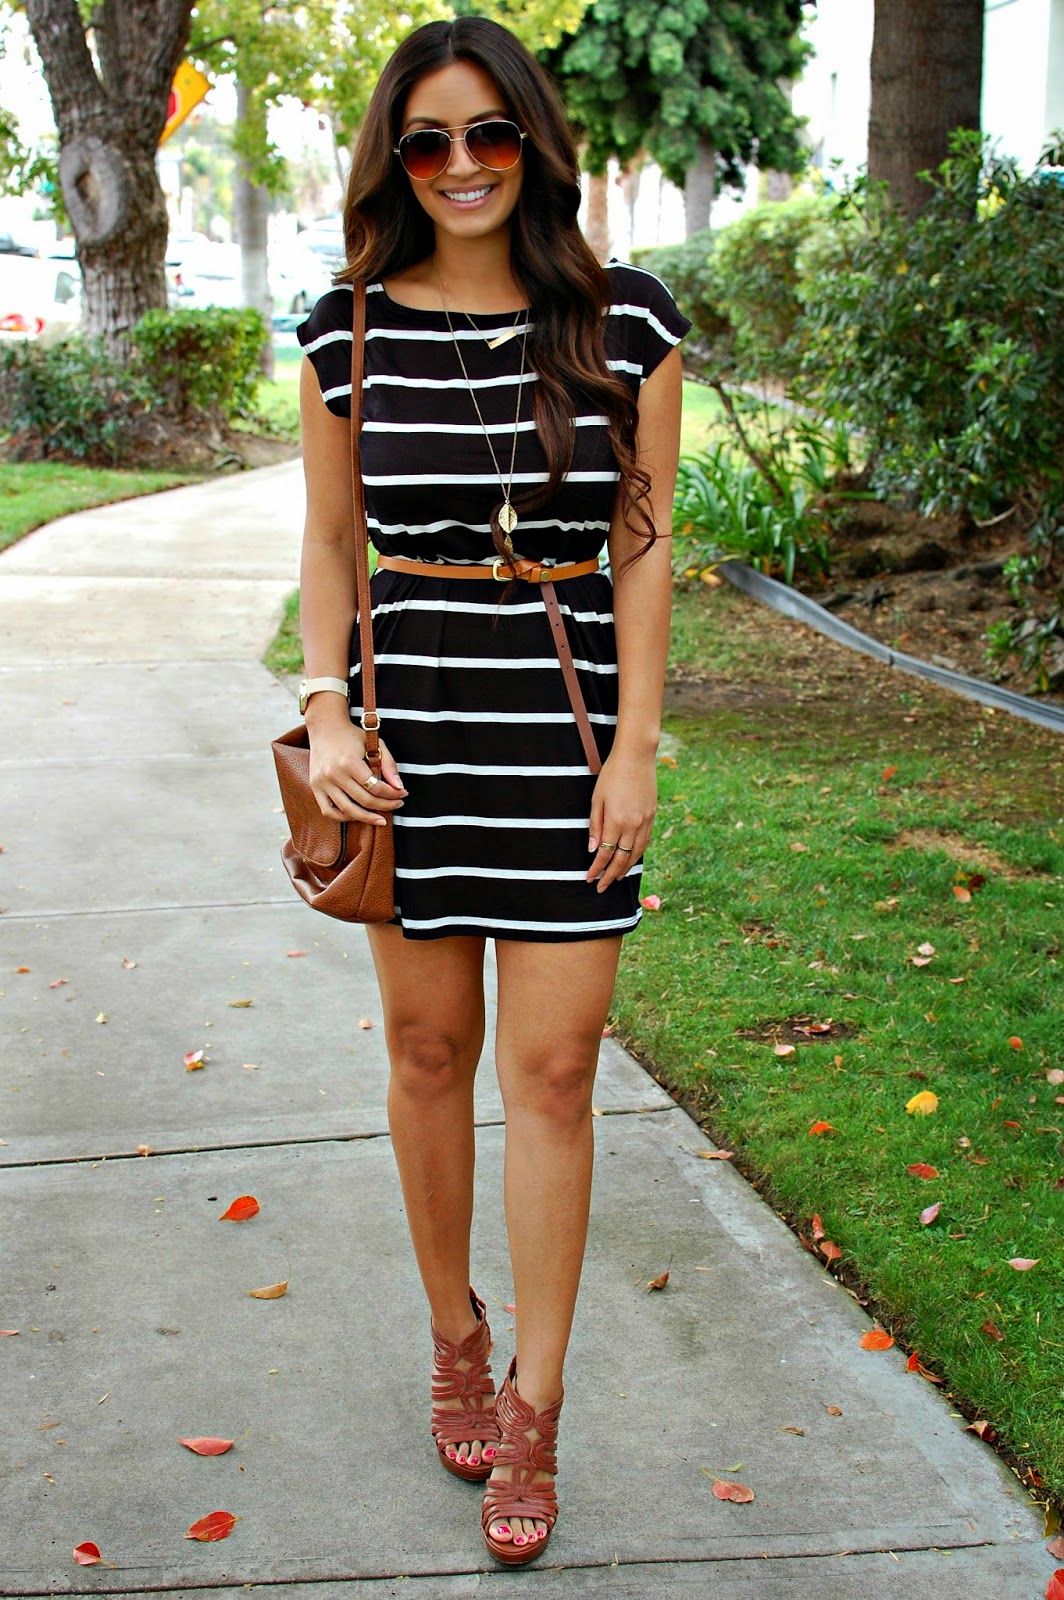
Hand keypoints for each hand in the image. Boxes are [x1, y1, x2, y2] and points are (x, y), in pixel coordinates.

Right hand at [306, 714, 406, 824]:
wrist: (325, 727)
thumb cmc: (352, 735)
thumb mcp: (375, 743)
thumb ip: (388, 765)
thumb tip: (399, 787)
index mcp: (349, 762)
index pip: (375, 787)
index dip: (392, 794)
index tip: (403, 794)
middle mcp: (333, 774)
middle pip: (364, 801)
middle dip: (385, 806)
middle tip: (397, 804)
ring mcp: (322, 782)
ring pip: (347, 811)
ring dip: (367, 818)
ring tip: (380, 818)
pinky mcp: (315, 787)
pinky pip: (328, 811)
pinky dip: (344, 817)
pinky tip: (358, 816)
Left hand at [586, 748, 656, 892]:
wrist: (636, 756)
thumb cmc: (611, 775)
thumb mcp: (597, 799)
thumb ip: (595, 826)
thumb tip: (593, 849)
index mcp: (617, 821)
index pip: (605, 854)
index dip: (597, 869)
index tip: (590, 879)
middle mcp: (633, 825)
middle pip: (622, 859)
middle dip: (610, 875)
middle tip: (602, 887)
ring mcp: (645, 821)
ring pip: (636, 853)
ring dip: (626, 868)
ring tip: (617, 878)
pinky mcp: (652, 816)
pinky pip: (645, 842)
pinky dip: (638, 854)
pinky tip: (632, 859)